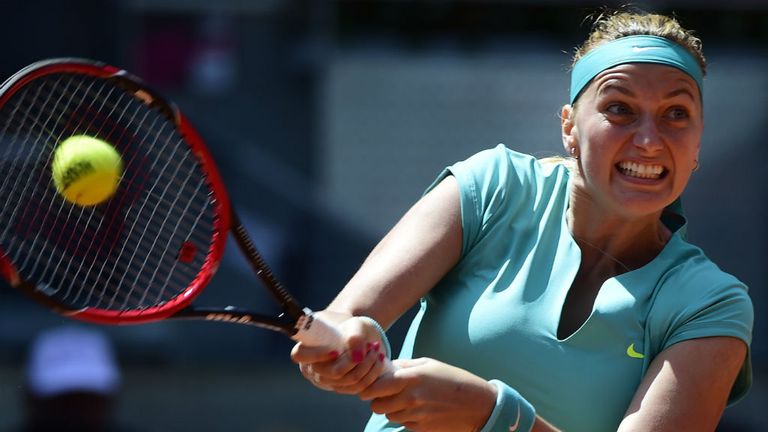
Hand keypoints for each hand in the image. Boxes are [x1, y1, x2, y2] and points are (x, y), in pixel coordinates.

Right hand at [290, 310, 387, 393]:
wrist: (358, 336)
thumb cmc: (349, 327)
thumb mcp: (354, 324)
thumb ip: (355, 335)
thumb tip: (357, 357)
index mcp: (306, 348)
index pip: (300, 355)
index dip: (317, 355)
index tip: (336, 350)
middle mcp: (313, 368)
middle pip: (332, 373)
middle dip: (356, 360)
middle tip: (372, 345)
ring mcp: (327, 381)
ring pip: (348, 381)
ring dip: (368, 365)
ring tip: (377, 348)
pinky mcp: (342, 388)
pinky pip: (358, 388)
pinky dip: (372, 373)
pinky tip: (379, 359)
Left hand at [359, 357, 496, 431]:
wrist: (478, 406)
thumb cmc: (454, 380)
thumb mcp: (430, 364)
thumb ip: (404, 365)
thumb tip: (385, 366)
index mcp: (411, 378)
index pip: (375, 386)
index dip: (370, 387)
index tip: (372, 385)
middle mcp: (410, 398)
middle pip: (377, 405)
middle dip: (379, 400)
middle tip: (388, 394)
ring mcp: (415, 415)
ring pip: (389, 415)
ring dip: (392, 409)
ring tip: (408, 400)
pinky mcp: (421, 429)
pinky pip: (402, 423)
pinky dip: (405, 418)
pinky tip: (419, 410)